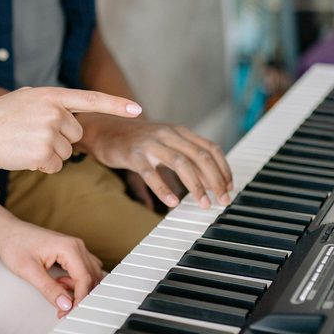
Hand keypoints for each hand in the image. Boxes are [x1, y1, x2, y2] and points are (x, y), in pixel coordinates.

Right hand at [0, 86, 141, 173]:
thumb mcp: (24, 98)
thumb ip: (50, 101)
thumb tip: (68, 109)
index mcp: (51, 95)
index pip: (91, 99)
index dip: (116, 104)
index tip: (137, 109)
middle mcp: (54, 112)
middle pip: (76, 134)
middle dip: (60, 139)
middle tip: (32, 135)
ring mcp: (49, 133)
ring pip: (67, 152)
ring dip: (50, 154)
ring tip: (25, 144)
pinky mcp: (44, 154)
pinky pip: (55, 166)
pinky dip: (42, 166)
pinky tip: (24, 157)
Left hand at [0, 220, 103, 317]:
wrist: (6, 232)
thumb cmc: (15, 244)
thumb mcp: (29, 270)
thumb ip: (49, 289)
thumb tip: (65, 304)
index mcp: (69, 247)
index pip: (84, 278)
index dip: (79, 299)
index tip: (70, 312)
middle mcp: (76, 245)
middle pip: (91, 276)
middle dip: (80, 296)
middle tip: (65, 309)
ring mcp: (75, 247)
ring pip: (90, 273)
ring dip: (79, 288)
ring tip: (59, 292)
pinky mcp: (71, 251)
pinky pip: (83, 269)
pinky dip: (76, 281)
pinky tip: (60, 283)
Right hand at [83, 118, 232, 208]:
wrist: (104, 129)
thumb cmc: (137, 141)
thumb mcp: (165, 143)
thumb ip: (186, 157)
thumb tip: (209, 181)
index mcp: (179, 131)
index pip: (210, 148)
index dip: (223, 169)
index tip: (229, 187)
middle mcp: (168, 134)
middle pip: (200, 156)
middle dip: (215, 180)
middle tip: (222, 200)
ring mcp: (150, 144)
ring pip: (181, 163)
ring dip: (196, 186)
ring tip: (203, 204)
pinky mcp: (133, 155)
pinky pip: (151, 174)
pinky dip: (164, 189)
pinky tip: (173, 202)